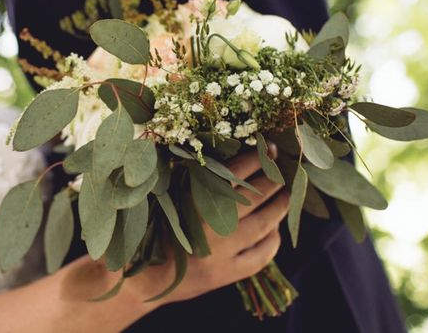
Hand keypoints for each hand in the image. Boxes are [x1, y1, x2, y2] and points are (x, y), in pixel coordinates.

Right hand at [130, 149, 288, 304]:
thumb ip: (189, 176)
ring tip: (286, 195)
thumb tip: (217, 149)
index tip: (269, 148)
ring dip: (279, 207)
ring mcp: (222, 253)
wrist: (142, 279)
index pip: (235, 173)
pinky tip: (274, 231)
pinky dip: (272, 241)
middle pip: (255, 196)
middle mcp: (212, 227)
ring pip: (263, 225)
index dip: (256, 158)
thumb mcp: (166, 197)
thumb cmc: (152, 229)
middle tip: (282, 169)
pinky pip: (261, 256)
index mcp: (193, 202)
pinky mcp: (228, 275)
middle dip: (273, 179)